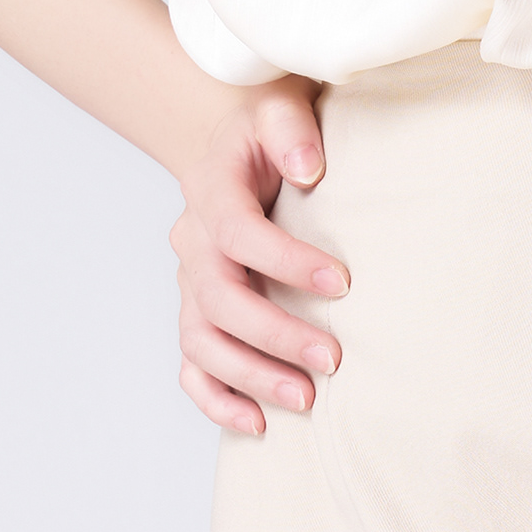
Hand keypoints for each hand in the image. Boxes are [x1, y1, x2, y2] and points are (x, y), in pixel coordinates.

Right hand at [168, 76, 350, 434]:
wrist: (234, 140)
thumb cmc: (268, 126)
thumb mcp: (281, 108)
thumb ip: (292, 131)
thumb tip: (309, 168)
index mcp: (211, 190)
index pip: (241, 235)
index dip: (288, 263)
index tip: (344, 284)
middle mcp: (192, 241)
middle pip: (219, 300)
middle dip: (276, 335)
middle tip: (333, 358)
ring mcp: (187, 281)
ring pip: (201, 343)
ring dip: (251, 377)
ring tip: (307, 399)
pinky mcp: (195, 311)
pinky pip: (192, 365)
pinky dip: (216, 400)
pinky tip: (257, 423)